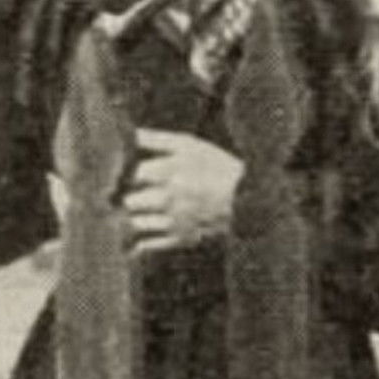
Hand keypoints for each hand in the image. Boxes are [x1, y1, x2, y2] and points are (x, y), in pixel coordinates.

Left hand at [125, 129, 242, 254]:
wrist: (247, 198)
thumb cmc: (217, 166)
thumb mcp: (190, 145)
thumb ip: (158, 140)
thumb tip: (132, 135)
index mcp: (168, 172)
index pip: (135, 175)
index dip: (136, 174)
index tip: (140, 174)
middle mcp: (168, 198)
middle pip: (130, 201)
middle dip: (134, 196)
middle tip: (142, 193)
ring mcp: (174, 221)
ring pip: (137, 223)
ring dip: (139, 216)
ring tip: (148, 211)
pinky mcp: (181, 239)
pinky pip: (151, 244)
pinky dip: (144, 241)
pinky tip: (145, 236)